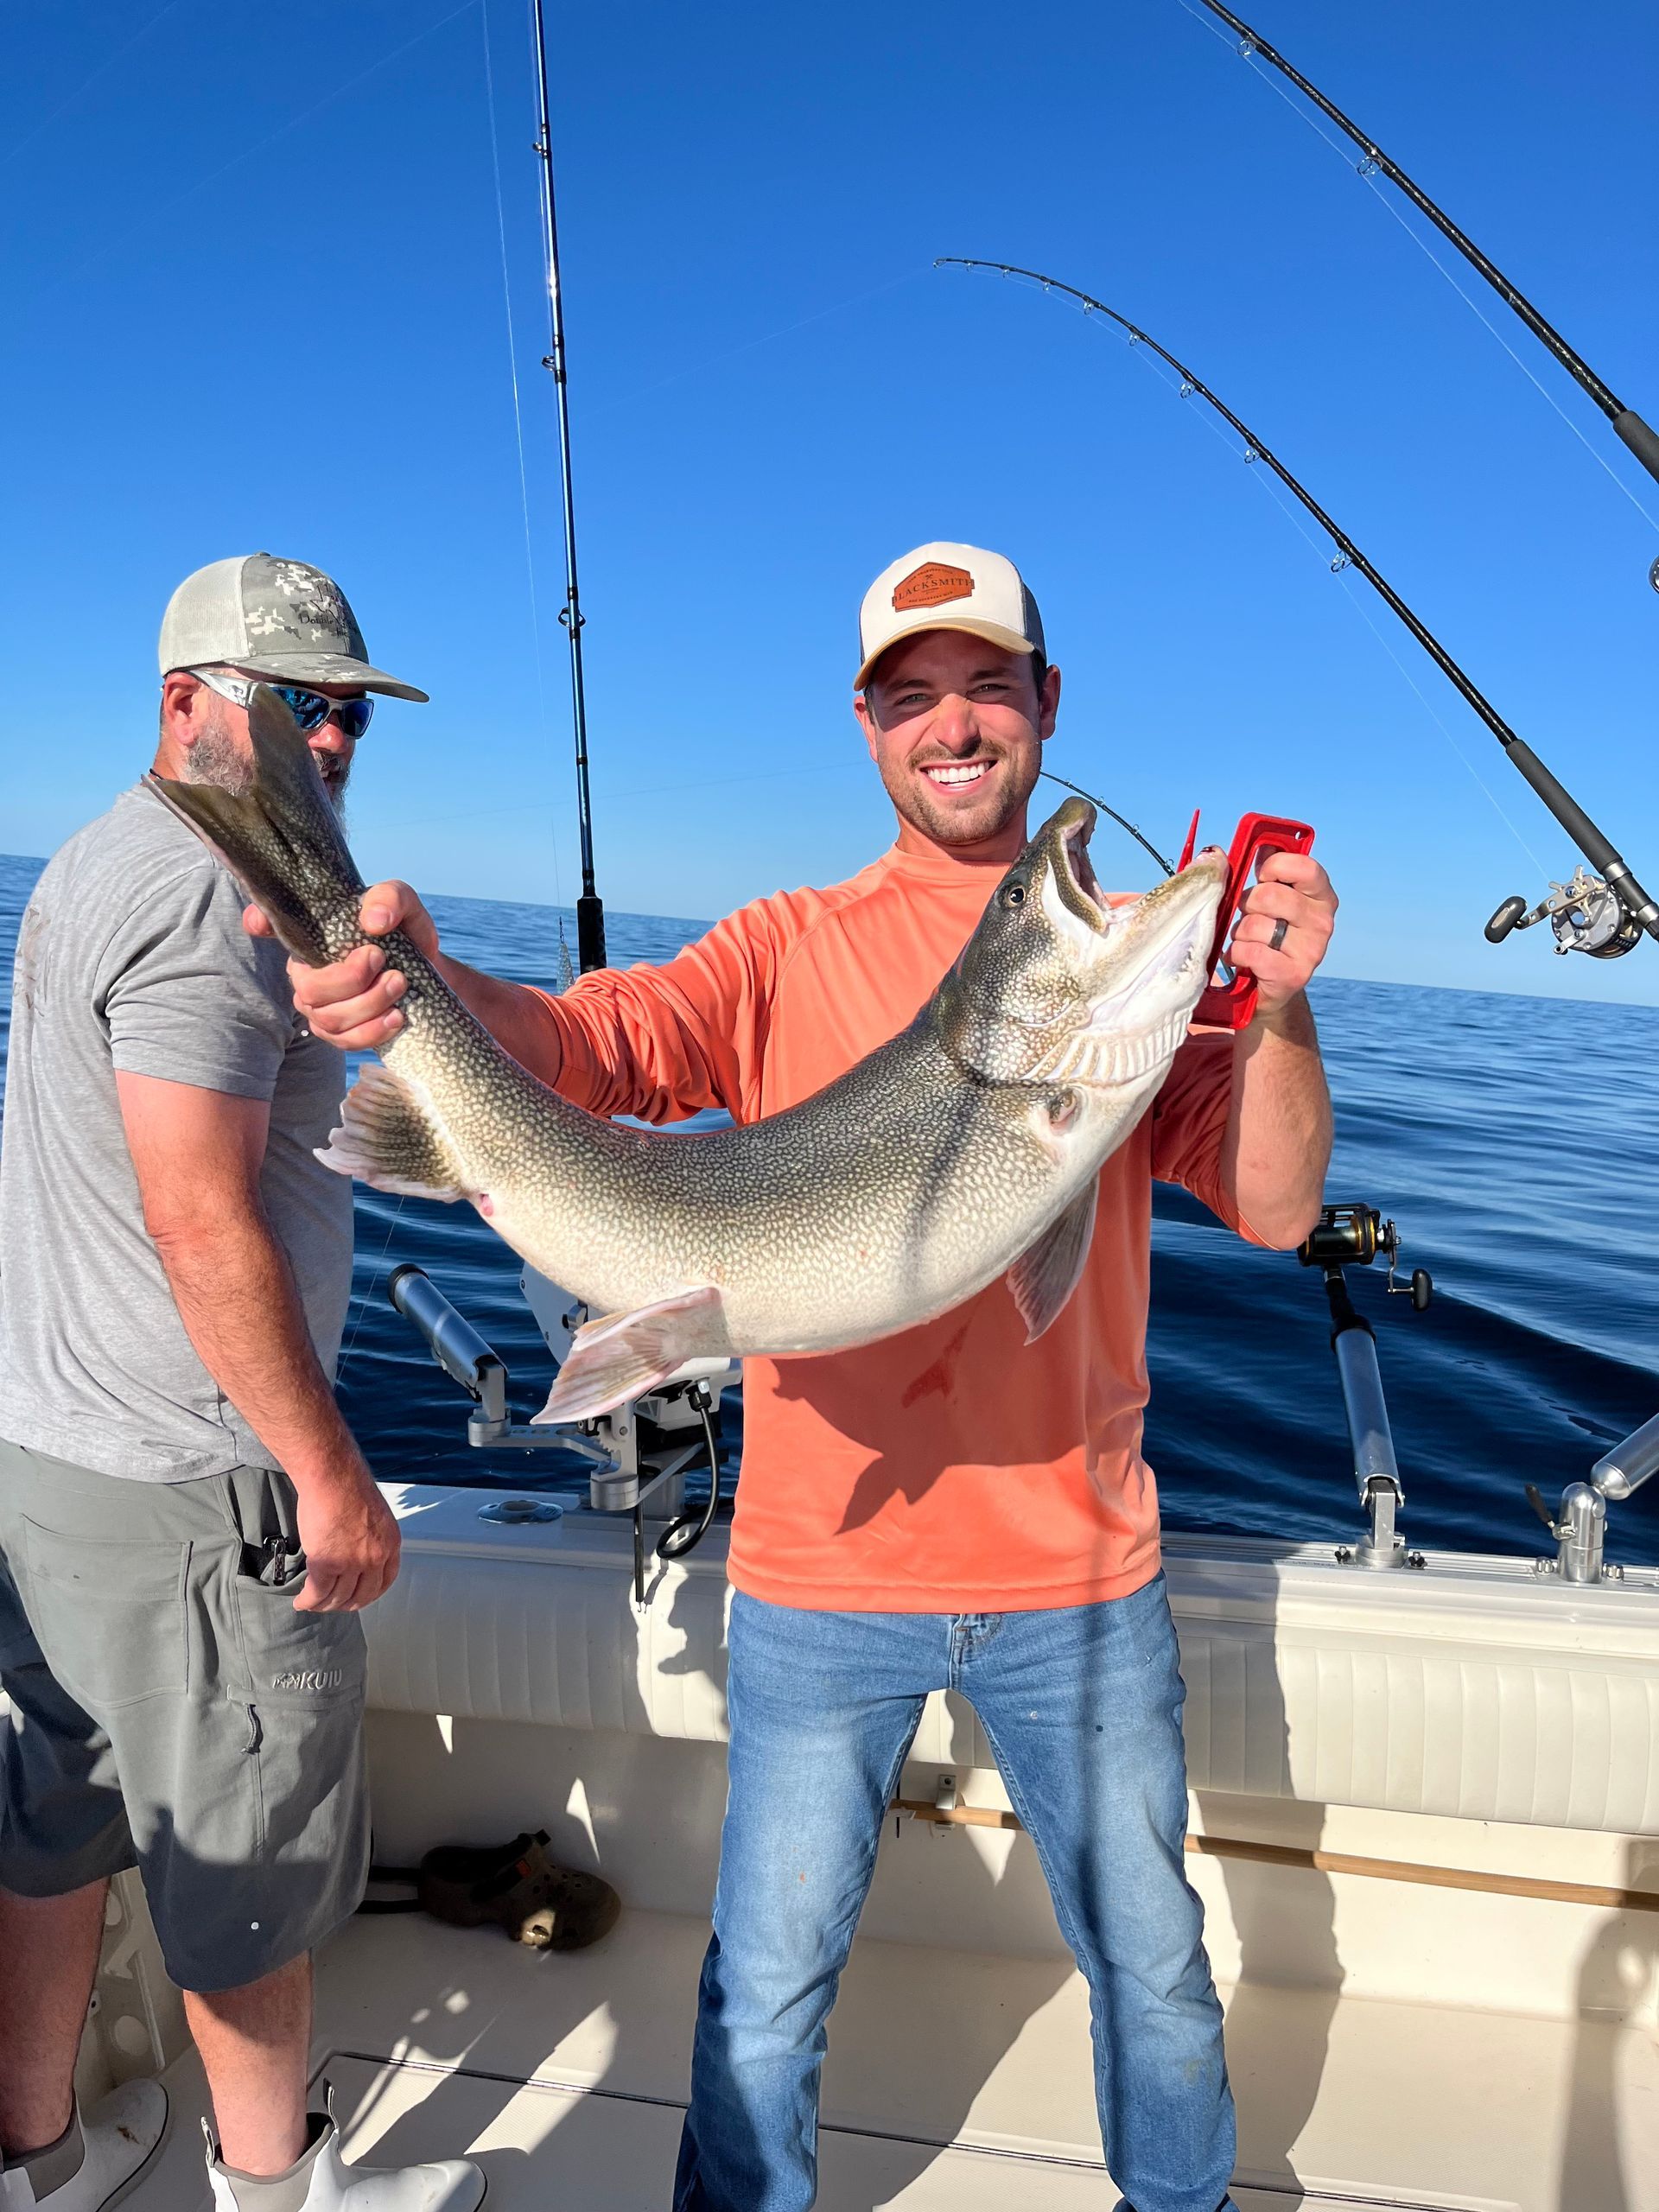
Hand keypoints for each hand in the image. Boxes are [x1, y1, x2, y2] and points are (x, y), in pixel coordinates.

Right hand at [246, 881, 436, 1052]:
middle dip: (349, 979)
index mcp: (311, 939)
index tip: (258, 923)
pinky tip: (396, 1016)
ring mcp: (321, 1008)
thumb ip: (389, 899)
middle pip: (310, 990)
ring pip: (330, 1019)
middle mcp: (307, 974)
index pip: (270, 925)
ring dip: (370, 1003)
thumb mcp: (403, 906)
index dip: (258, 923)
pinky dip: (374, 1031)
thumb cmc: (404, 934)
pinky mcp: (342, 1035)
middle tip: (381, 959)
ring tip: (399, 983)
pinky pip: (347, 1042)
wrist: (426, 970)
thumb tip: (374, 921)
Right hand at [291, 1460, 401, 1611]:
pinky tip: (301, 1602)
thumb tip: (357, 1550)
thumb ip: (370, 1536)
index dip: (369, 1594)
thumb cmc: (347, 1485)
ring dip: (324, 1605)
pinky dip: (308, 1601)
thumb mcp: (373, 1515)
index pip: (385, 1581)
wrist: (332, 1475)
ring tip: (313, 1603)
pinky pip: (317, 1593)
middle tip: (333, 1604)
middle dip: (346, 1604)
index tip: (358, 1597)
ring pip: (338, 1597)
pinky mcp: (327, 1563)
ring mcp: (352, 1562)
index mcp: (390, 1543)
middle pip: (362, 1595)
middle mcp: (376, 1557)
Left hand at [1227, 851, 1337, 1022]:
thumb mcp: (1261, 899)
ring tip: (1246, 941)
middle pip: (1269, 895)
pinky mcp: (1294, 975)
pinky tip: (1243, 959)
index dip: (1273, 866)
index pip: (1303, 866)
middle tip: (1248, 916)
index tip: (1260, 876)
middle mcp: (1323, 922)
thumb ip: (1251, 872)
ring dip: (1239, 933)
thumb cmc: (1262, 935)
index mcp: (1321, 895)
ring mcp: (1312, 950)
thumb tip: (1219, 853)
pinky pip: (1251, 952)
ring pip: (1255, 925)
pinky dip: (1237, 955)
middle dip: (1246, 904)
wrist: (1265, 988)